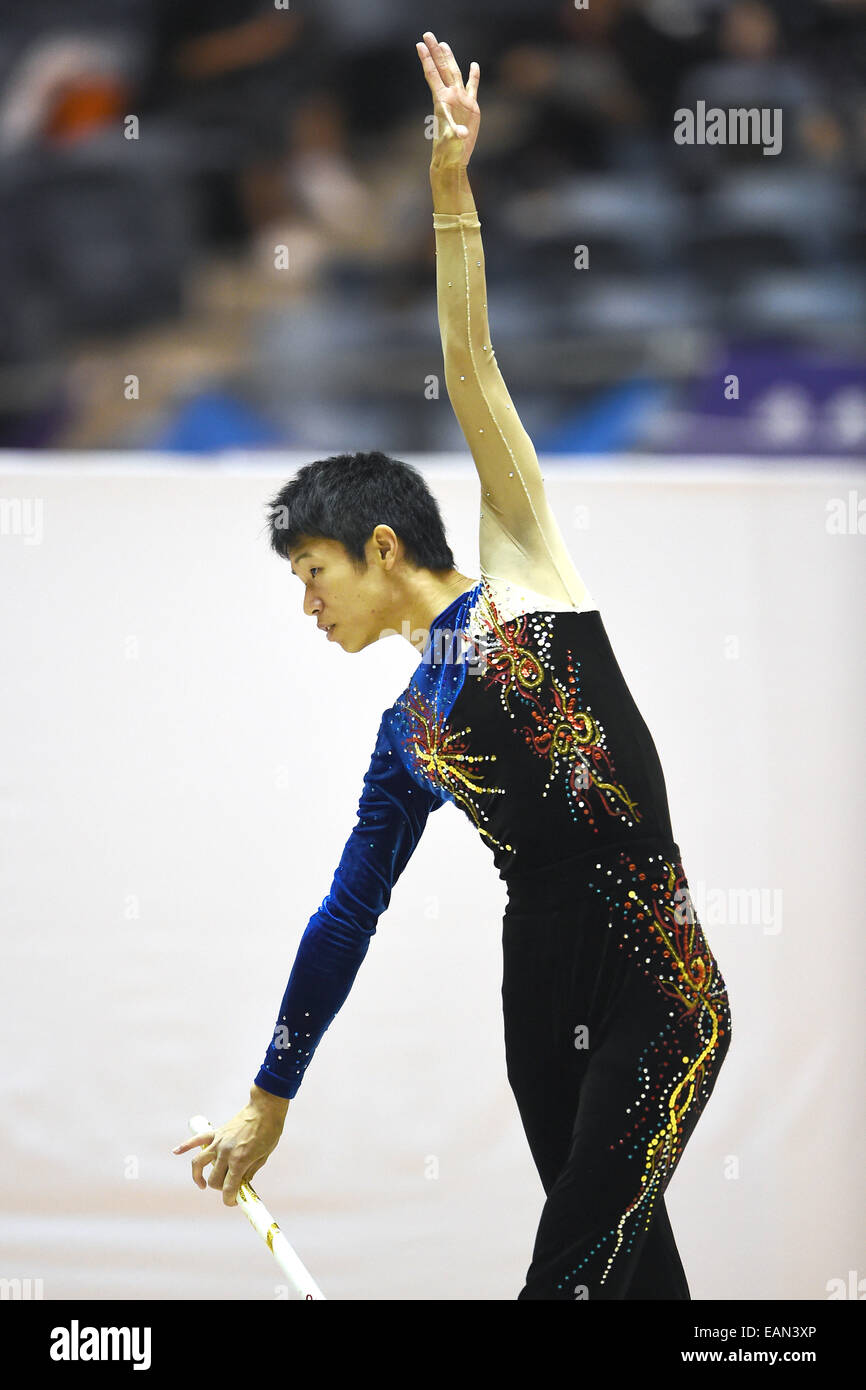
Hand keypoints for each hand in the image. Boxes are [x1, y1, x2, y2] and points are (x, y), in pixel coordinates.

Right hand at [172, 1088, 288, 1206]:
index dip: (230, 1200)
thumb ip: (249, 1172)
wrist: (265, 1109)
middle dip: (220, 1188)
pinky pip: (197, 1140)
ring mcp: (218, 1142)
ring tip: (202, 1185)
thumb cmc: (269, 1132)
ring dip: (198, 1177)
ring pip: (199, 1164)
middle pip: (214, 1180)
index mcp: (239, 1160)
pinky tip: (176, 1151)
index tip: (233, 1201)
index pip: (228, 1188)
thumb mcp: (263, 1157)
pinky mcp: (216, 1133)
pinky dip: (185, 1146)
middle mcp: (225, 1153)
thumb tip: (241, 1184)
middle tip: (229, 1187)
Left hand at [416, 30, 479, 168]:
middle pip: (442, 68)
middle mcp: (451, 96)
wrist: (453, 158)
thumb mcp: (450, 141)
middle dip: (435, 51)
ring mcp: (461, 100)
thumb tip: (462, 135)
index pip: (432, 74)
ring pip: (454, 73)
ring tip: (443, 44)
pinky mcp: (471, 108)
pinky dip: (474, 76)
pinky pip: (472, 87)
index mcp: (442, 100)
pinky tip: (474, 65)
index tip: (419, 44)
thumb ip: (455, 134)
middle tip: (428, 34)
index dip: (426, 59)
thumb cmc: (448, 151)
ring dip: (449, 58)